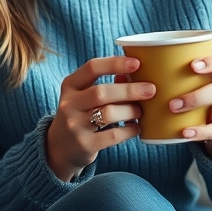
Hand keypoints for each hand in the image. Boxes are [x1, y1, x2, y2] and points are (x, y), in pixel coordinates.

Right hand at [45, 56, 153, 180]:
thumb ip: (107, 85)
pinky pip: (113, 135)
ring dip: (130, 111)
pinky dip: (129, 130)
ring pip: (108, 113)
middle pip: (101, 92)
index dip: (115, 63)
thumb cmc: (81, 115)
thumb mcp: (85, 96)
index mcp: (70, 85)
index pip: (92, 68)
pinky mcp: (84, 144)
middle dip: (129, 90)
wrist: (61, 147)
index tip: (137, 63)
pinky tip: (136, 128)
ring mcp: (75, 125)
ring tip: (140, 111)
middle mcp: (69, 104)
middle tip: (150, 90)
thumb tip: (136, 74)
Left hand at [168, 53, 211, 160]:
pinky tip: (186, 133)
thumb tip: (131, 74)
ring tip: (175, 116)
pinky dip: (201, 132)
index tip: (192, 66)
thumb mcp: (196, 83)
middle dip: (197, 96)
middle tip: (172, 104)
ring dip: (198, 114)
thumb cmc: (203, 97)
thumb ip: (175, 77)